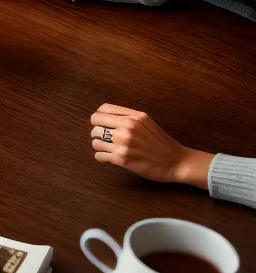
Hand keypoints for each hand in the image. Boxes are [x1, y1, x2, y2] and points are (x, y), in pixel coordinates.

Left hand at [90, 104, 214, 188]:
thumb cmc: (161, 142)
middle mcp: (127, 128)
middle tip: (106, 138)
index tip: (102, 124)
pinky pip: (99, 155)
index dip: (99, 118)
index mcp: (133, 117)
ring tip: (108, 148)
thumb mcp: (146, 121)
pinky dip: (102, 157)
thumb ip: (127, 116)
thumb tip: (104, 115)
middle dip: (98, 132)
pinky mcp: (122, 159)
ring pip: (95, 141)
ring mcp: (124, 143)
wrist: (176, 161)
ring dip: (100, 146)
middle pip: (95, 125)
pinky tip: (110, 157)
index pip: (102, 110)